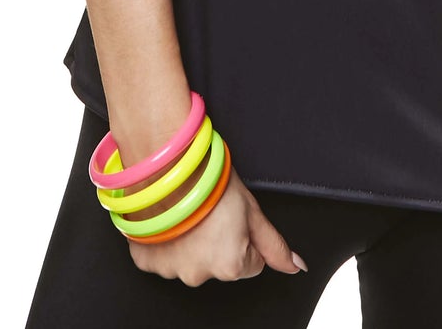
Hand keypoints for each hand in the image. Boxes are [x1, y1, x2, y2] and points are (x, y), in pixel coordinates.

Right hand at [124, 168, 307, 285]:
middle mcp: (199, 275)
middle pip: (220, 263)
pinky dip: (166, 242)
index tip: (233, 218)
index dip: (245, 236)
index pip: (251, 262)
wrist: (166, 166)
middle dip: (218, 242)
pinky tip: (170, 220)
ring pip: (191, 260)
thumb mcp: (252, 209)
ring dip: (191, 241)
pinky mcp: (146, 261)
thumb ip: (274, 244)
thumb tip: (295, 266)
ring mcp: (171, 270)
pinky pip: (163, 257)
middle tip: (210, 213)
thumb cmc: (208, 181)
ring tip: (188, 212)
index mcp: (230, 266)